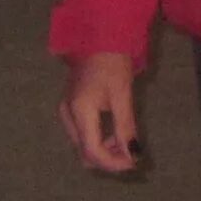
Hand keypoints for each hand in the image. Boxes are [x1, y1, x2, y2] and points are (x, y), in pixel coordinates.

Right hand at [61, 51, 142, 174]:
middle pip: (84, 153)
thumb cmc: (113, 62)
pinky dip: (98, 140)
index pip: (92, 151)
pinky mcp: (70, 108)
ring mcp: (66, 112)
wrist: (99, 37)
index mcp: (79, 111)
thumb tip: (133, 155)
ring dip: (104, 151)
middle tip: (132, 156)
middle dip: (108, 159)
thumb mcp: (122, 95)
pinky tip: (114, 135)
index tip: (134, 163)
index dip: (113, 163)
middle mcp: (67, 116)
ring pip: (82, 146)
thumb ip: (125, 127)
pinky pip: (82, 135)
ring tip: (126, 144)